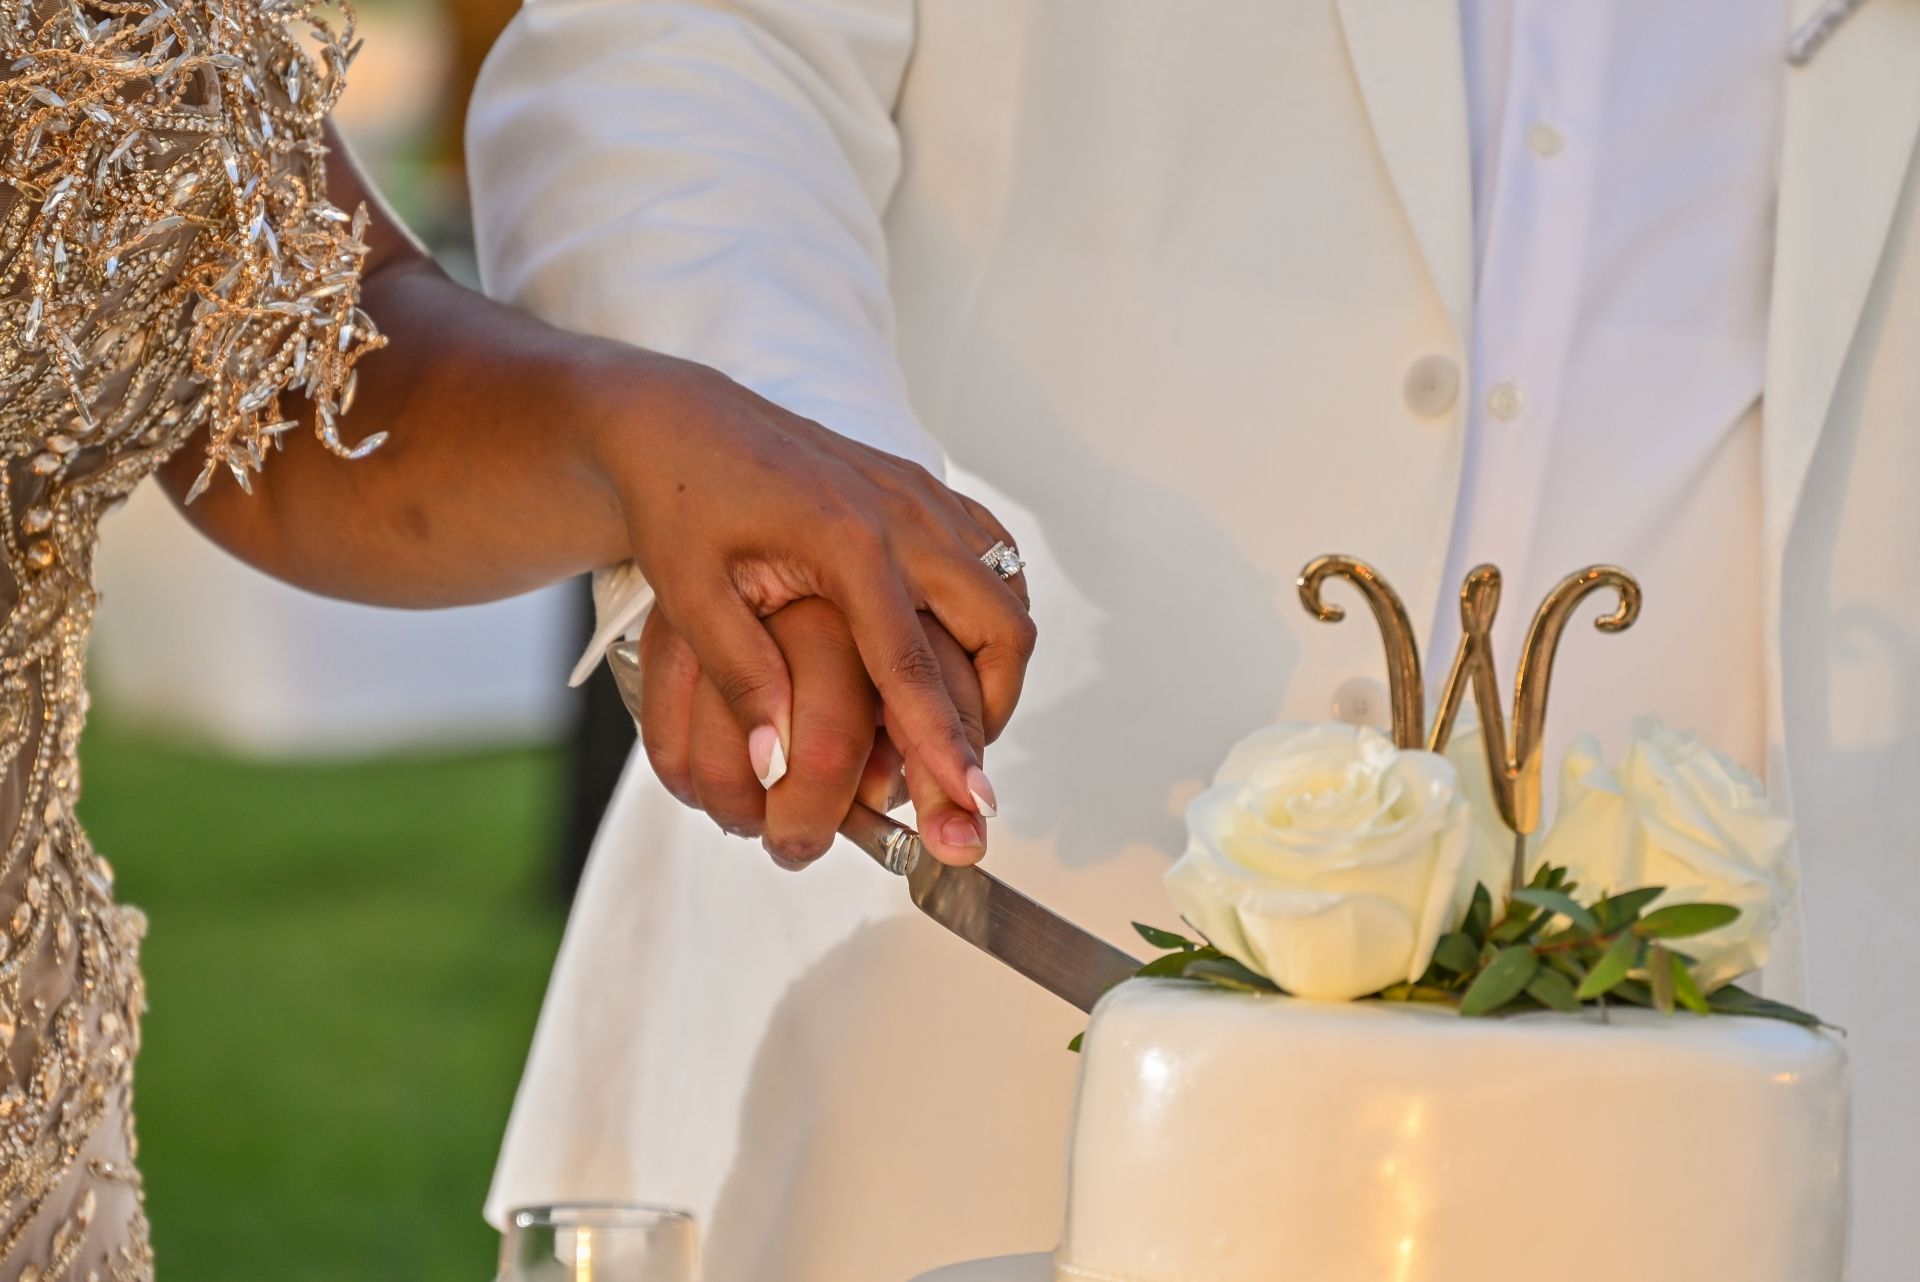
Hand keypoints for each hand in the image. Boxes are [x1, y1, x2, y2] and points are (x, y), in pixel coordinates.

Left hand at [589, 355, 1032, 816]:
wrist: (682, 421)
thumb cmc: (679, 501)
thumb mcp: (691, 595)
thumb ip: (741, 679)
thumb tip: (774, 769)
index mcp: (847, 540)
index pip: (914, 665)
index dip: (946, 742)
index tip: (973, 801)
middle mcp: (903, 513)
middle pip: (999, 628)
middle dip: (993, 708)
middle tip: (958, 764)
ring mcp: (922, 495)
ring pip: (1008, 593)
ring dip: (997, 664)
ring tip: (955, 719)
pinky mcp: (923, 491)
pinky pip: (993, 558)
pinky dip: (992, 612)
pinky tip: (955, 652)